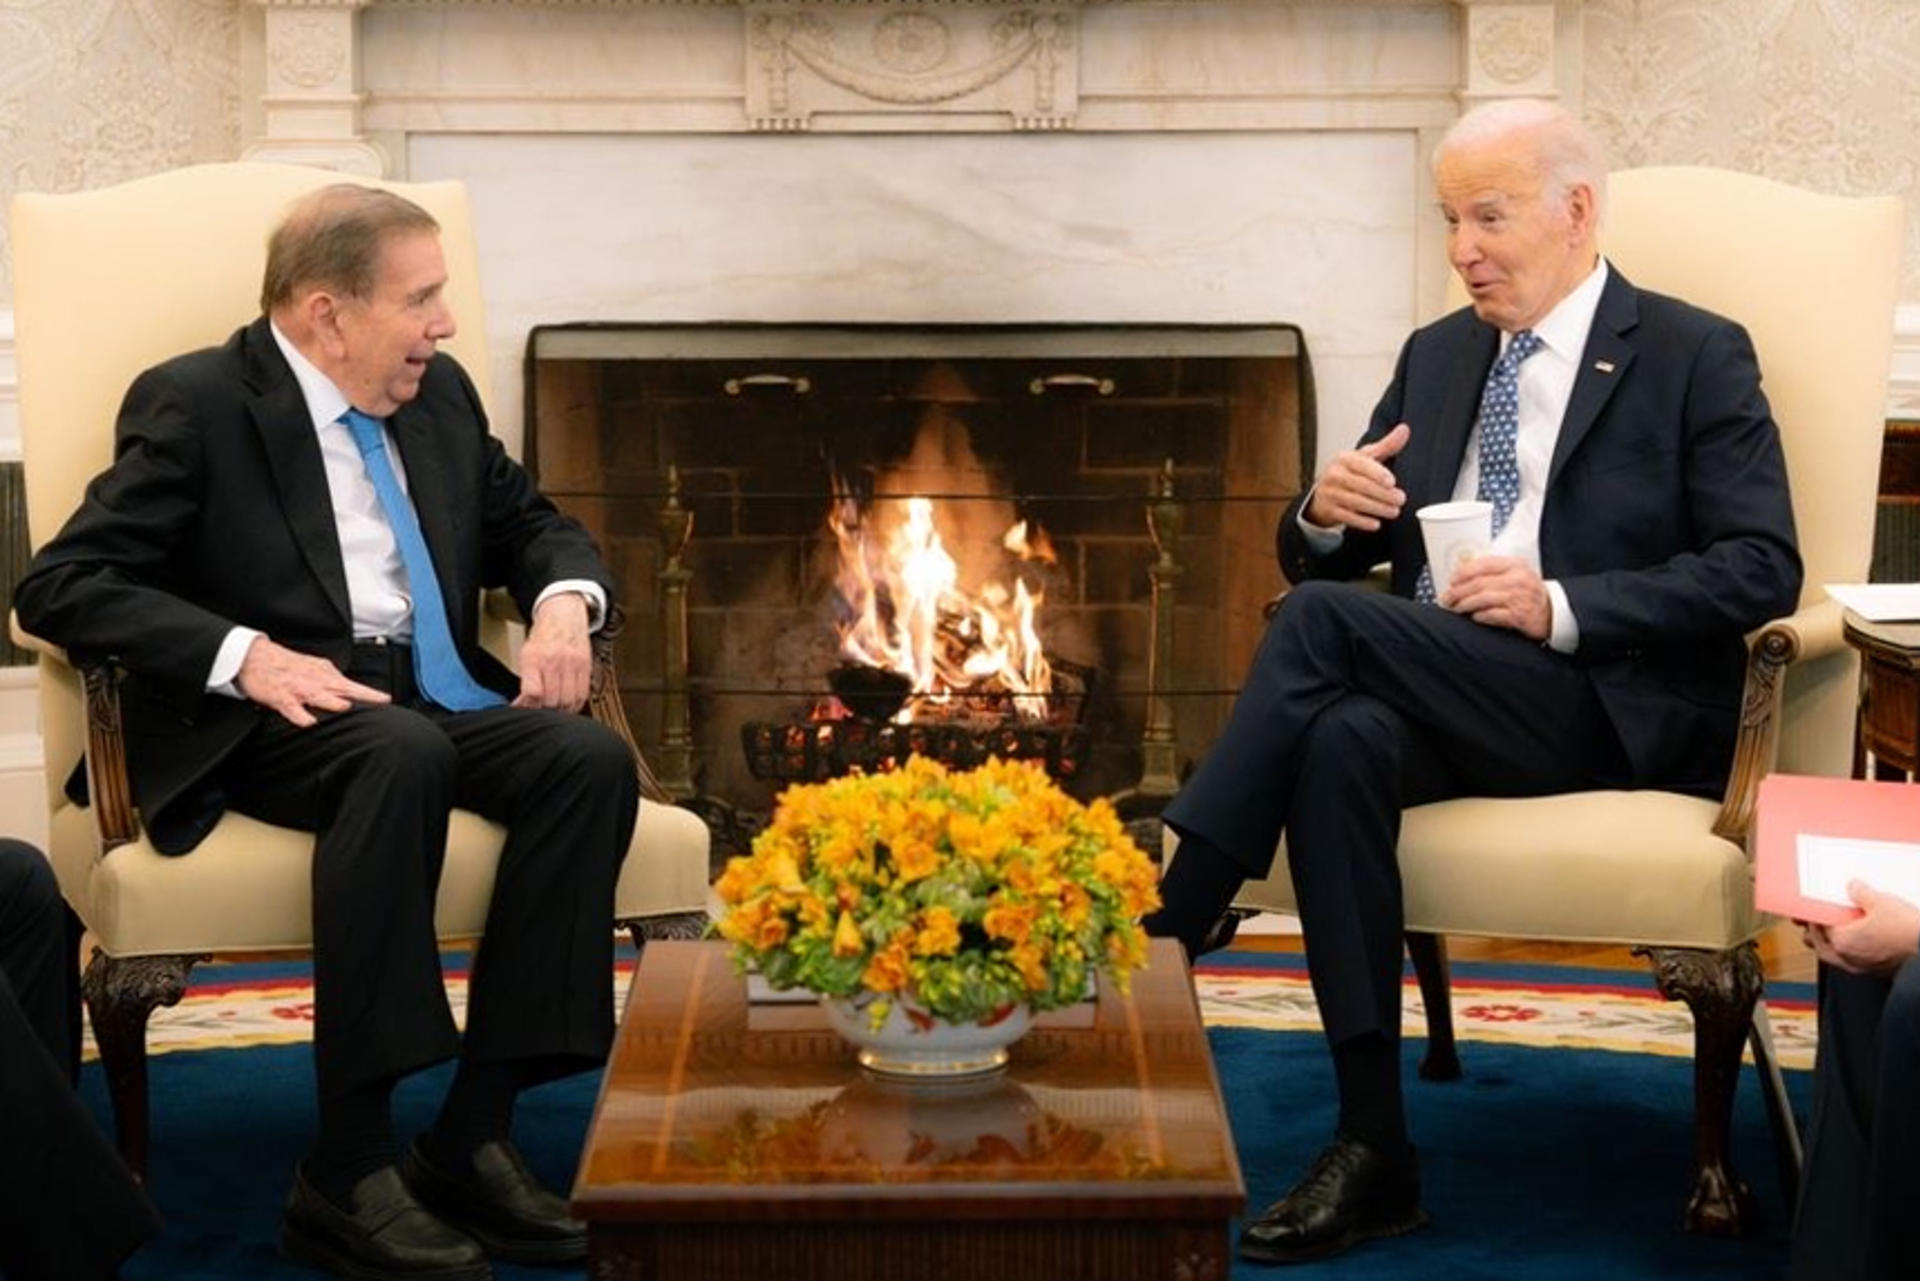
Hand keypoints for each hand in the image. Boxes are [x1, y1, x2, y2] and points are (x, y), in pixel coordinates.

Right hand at [236, 636, 388, 726]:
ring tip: (345, 707)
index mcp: (324, 673)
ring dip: (331, 701)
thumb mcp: (314, 668)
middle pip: (342, 688)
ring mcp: (297, 688)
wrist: (254, 656)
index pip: (351, 684)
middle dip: (361, 695)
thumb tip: (350, 692)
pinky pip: (291, 708)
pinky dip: (300, 715)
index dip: (370, 693)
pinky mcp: (280, 697)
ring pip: (318, 695)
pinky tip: (309, 722)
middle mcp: (314, 680)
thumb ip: (332, 680)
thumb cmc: (286, 665)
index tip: (386, 699)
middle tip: (380, 701)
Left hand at [516, 592, 591, 711]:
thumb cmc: (543, 638)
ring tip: (552, 710)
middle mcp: (555, 661)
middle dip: (543, 711)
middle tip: (537, 711)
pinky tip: (567, 705)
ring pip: (568, 702)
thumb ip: (525, 680)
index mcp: (535, 658)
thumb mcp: (526, 655)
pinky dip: (574, 705)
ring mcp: (573, 665)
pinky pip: (582, 696)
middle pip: (551, 700)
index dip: (527, 707)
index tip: (522, 710)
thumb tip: (521, 705)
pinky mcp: (586, 668)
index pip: (533, 692)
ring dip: (559, 712)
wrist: (564, 617)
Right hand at [1304, 423, 1409, 531]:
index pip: (1361, 464)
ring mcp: (1331, 493)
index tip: (1391, 481)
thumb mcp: (1365, 457)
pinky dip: (1362, 522)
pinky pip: (1347, 517)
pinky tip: (1376, 523)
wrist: (1323, 493)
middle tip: (1400, 499)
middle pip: (1360, 485)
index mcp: (1345, 459)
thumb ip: (1386, 445)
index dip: (1376, 473)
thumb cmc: (1349, 473)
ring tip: (1393, 511)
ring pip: (1355, 502)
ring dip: (1377, 508)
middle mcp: (1335, 475)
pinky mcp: (1330, 510)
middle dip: (1382, 494)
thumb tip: (1404, 430)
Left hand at [1445, 554, 1551, 639]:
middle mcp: (1518, 580)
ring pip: (1483, 599)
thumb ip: (1494, 570)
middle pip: (1479, 583)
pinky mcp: (1520, 616)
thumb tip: (1462, 572)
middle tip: (1446, 598)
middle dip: (1458, 591)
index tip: (1451, 580)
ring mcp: (1519, 598)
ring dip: (1465, 604)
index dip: (1463, 572)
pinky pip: (1493, 615)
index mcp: (1515, 565)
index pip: (1484, 564)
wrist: (1553, 612)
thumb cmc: (1529, 592)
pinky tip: (1473, 617)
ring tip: (1455, 608)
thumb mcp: (1517, 573)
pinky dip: (1480, 616)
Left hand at [1806, 882, 1919, 976]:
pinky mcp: (1874, 971)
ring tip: (1835, 926)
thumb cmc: (1909, 934)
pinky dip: (1847, 949)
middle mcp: (1846, 958)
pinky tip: (1858, 938)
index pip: (1814, 925)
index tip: (1809, 907)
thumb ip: (1861, 893)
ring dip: (1828, 941)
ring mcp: (1860, 967)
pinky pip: (1850, 960)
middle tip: (1816, 916)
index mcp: (1841, 941)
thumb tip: (1853, 887)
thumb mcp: (1882, 902)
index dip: (1810, 914)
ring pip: (1832, 955)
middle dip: (1814, 929)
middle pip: (1818, 943)